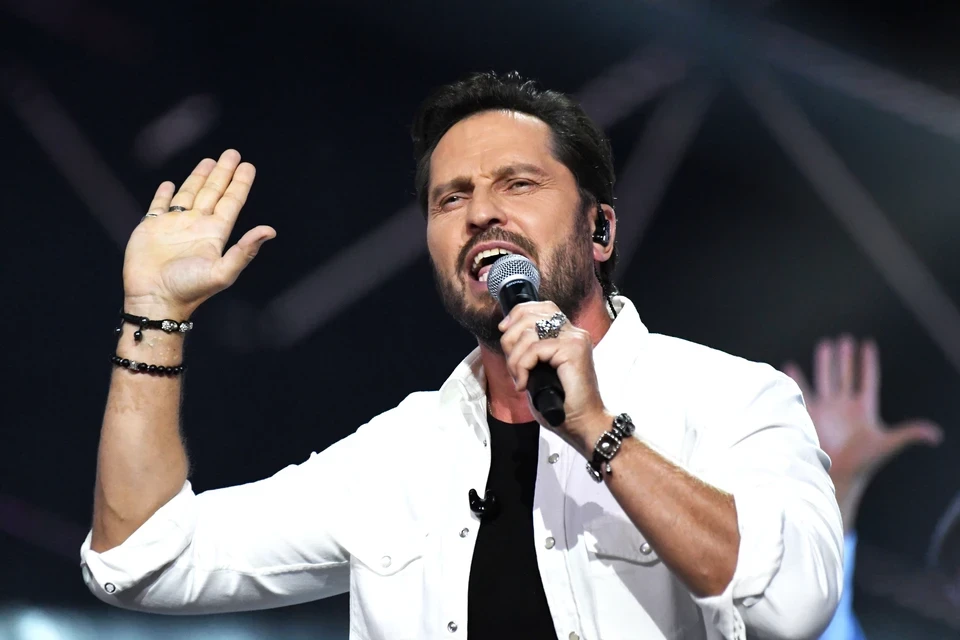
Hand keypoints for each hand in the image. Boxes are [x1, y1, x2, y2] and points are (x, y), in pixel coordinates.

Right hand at [122, 149, 275, 317]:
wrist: (154, 301)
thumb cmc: (189, 290)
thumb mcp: (222, 272)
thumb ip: (245, 250)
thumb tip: (271, 230)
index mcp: (214, 234)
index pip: (231, 202)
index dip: (239, 183)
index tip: (248, 165)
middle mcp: (196, 226)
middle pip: (213, 192)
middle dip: (222, 173)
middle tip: (232, 153)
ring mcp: (174, 226)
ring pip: (189, 194)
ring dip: (198, 178)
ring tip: (209, 161)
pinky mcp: (151, 228)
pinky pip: (159, 206)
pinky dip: (165, 194)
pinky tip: (170, 185)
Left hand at [498, 302, 607, 450]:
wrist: (583, 424)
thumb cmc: (562, 404)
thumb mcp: (540, 370)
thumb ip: (530, 349)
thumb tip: (507, 333)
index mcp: (569, 334)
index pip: (542, 307)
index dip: (519, 313)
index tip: (504, 330)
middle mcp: (574, 332)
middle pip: (532, 314)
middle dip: (510, 337)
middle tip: (512, 364)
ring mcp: (575, 339)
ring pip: (529, 333)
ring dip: (514, 358)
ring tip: (519, 378)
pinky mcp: (573, 350)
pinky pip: (533, 350)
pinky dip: (521, 367)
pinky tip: (524, 384)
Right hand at [784, 336, 941, 531]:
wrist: (836, 474)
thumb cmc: (863, 461)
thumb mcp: (887, 443)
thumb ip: (909, 433)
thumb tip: (936, 435)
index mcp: (864, 408)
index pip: (867, 380)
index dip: (868, 363)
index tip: (867, 345)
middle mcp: (845, 405)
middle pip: (845, 375)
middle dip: (845, 358)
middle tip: (844, 339)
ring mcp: (827, 409)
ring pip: (825, 379)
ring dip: (824, 362)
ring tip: (825, 345)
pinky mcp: (809, 415)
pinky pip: (802, 392)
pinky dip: (797, 378)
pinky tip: (791, 366)